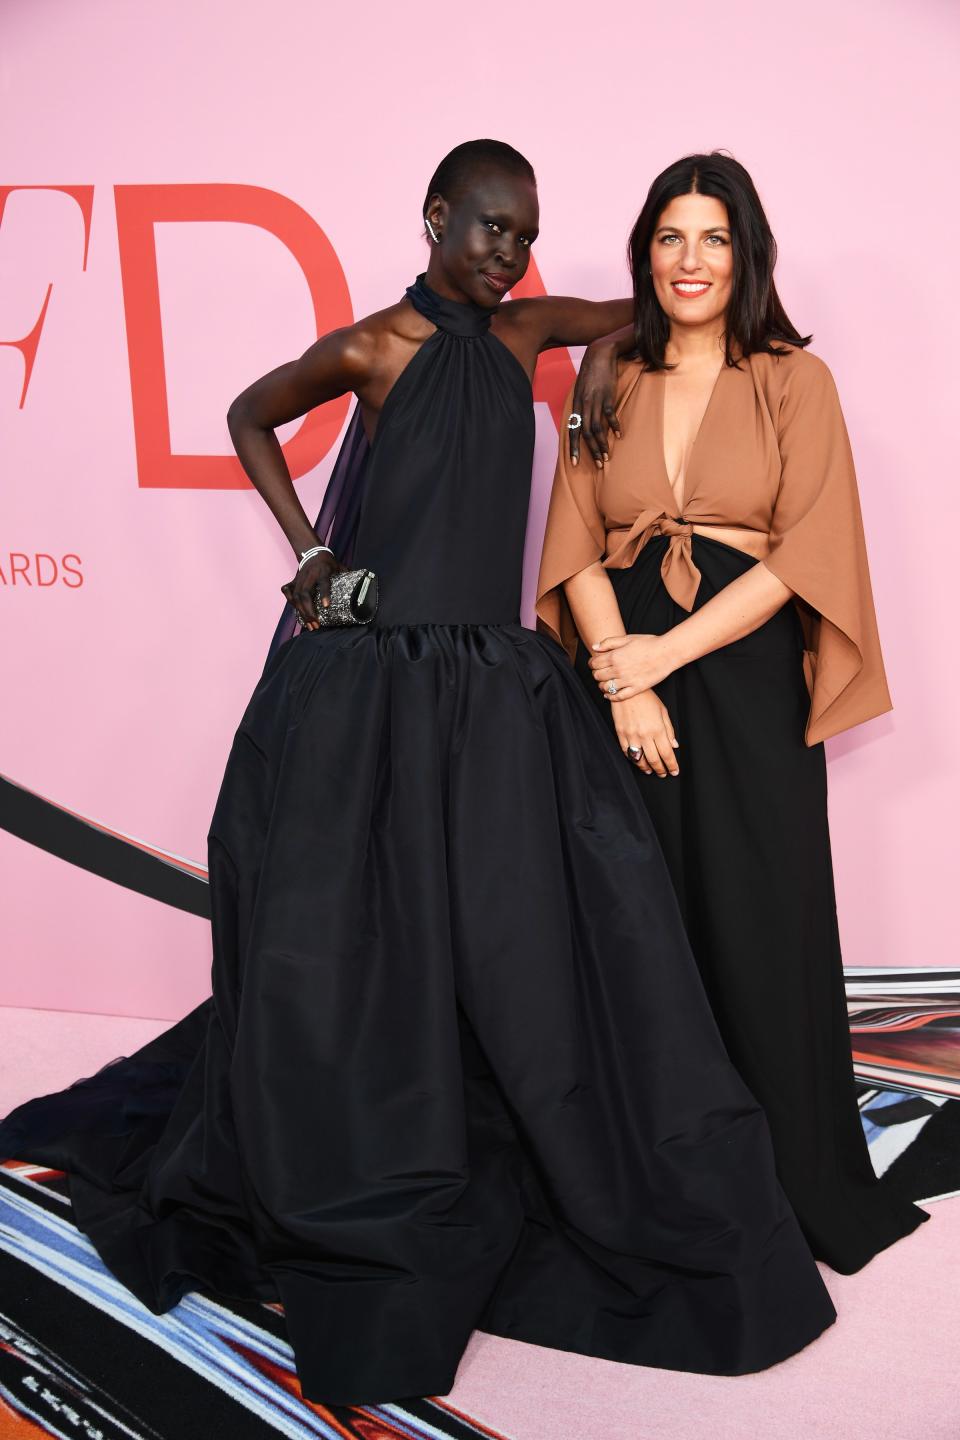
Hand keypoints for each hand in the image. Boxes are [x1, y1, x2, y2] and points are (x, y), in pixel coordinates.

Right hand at [281, 550, 339, 631]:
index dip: (324, 593)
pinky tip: (297, 612)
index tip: (326, 606)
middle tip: (316, 625)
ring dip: (302, 612)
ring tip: (310, 625)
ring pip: (296, 596)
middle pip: (305, 593)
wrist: (312, 552)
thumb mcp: (339, 567)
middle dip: (309, 611)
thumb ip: (347, 576)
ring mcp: (299, 577)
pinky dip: (290, 602)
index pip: (324, 582)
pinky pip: (287, 591)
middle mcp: (309, 574)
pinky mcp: (293, 580)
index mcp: (323, 570)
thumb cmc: (329, 563)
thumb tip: (362, 588)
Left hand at [569, 340, 621, 468]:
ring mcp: (595, 401)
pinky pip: (610, 415)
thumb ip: (581, 405)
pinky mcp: (607, 396)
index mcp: (576, 405)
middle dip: (591, 451)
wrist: (599, 353)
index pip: (573, 430)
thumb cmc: (591, 372)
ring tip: (607, 456)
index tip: (574, 462)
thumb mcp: (581, 389)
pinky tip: (619, 435)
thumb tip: (581, 419)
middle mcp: (584, 405)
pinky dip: (615, 427)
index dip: (573, 447)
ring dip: (602, 444)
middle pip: (586, 433)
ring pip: (597, 428)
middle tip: (598, 465)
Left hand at [589, 633, 672, 701]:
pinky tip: (609, 695)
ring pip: (606, 687)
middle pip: (598, 676)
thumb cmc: (648, 643)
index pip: (594, 664)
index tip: (594, 663)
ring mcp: (627, 680)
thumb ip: (609, 642)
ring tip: (604, 683)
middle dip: (596, 674)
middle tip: (599, 672)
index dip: (592, 663)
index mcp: (615, 656)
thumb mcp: (627, 638)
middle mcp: (619, 669)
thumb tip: (594, 647)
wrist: (667, 652)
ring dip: (602, 685)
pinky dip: (611, 697)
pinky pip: (619, 696)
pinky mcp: (636, 688)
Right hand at [611, 692, 679, 776]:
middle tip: (663, 774)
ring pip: (639, 759)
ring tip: (650, 770)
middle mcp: (645, 735)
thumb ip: (669, 730)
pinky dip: (633, 759)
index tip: (674, 771)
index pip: (667, 754)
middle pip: (654, 760)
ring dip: (646, 767)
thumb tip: (674, 746)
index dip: (671, 765)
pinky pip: (627, 752)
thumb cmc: (646, 698)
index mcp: (658, 729)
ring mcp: (631, 735)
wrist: (626, 689)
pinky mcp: (620, 734)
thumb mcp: (663, 711)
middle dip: (660, 769)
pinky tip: (638, 760)